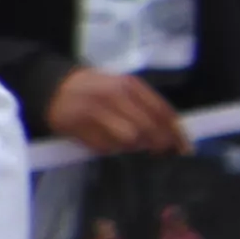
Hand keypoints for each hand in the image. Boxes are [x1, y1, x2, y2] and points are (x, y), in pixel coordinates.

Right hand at [47, 69, 185, 154]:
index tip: (185, 149)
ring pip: (129, 139)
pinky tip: (108, 143)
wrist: (54, 86)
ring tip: (131, 145)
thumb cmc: (96, 89)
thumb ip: (147, 105)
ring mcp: (95, 111)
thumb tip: (173, 134)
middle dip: (159, 144)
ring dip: (133, 147)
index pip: (163, 111)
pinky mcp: (78, 126)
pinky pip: (105, 147)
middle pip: (149, 128)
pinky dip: (111, 149)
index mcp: (129, 85)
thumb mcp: (123, 87)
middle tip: (161, 153)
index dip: (177, 133)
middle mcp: (114, 96)